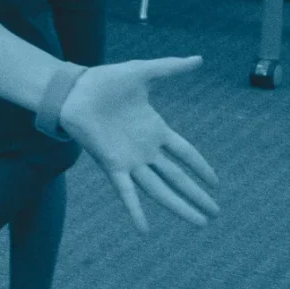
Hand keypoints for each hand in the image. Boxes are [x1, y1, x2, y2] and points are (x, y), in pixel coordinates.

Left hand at [59, 56, 219, 231]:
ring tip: (200, 223)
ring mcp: (129, 159)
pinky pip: (126, 192)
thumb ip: (171, 67)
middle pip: (177, 177)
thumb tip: (199, 59)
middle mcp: (144, 149)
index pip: (185, 153)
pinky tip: (145, 229)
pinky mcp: (111, 164)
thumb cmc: (104, 80)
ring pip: (160, 189)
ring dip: (179, 207)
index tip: (216, 183)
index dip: (200, 167)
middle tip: (215, 214)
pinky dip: (135, 210)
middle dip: (196, 195)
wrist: (73, 89)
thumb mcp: (143, 72)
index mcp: (154, 129)